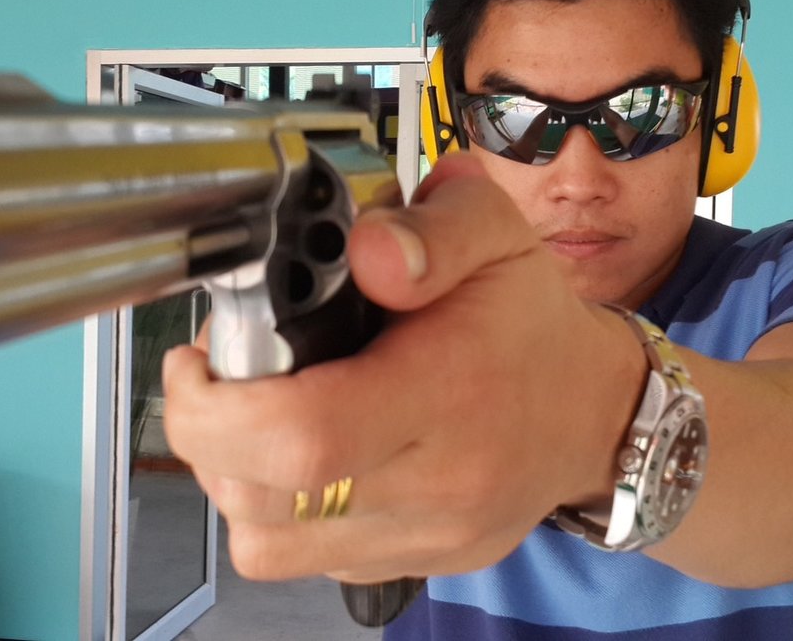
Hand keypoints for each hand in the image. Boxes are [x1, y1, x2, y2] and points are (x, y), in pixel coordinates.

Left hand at [162, 153, 640, 582]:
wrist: (591, 414)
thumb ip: (430, 228)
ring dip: (234, 479)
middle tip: (222, 377)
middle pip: (263, 499)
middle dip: (208, 433)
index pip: (304, 434)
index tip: (201, 359)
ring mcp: (425, 538)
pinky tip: (308, 455)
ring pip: (266, 544)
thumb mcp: (497, 235)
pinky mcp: (415, 564)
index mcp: (447, 392)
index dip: (217, 405)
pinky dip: (281, 511)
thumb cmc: (531, 324)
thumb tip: (365, 251)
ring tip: (258, 416)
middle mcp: (437, 483)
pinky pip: (306, 560)